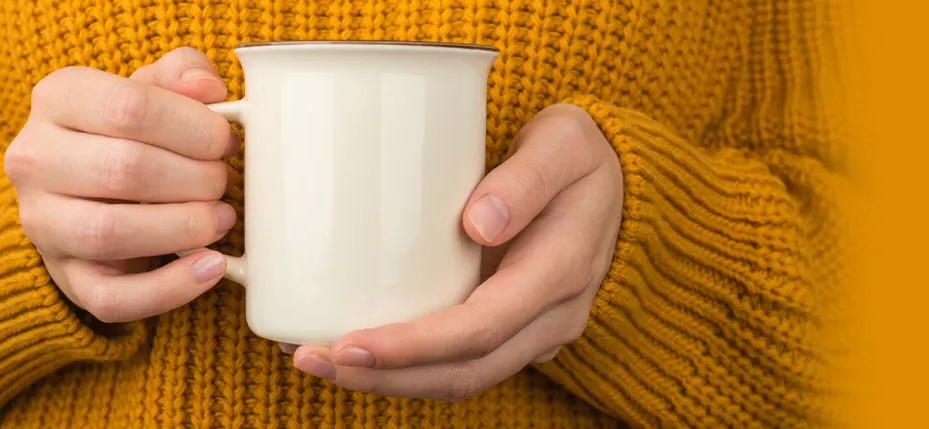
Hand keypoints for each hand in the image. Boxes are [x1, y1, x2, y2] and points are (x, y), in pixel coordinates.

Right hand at [5, 48, 237, 323]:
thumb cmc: (127, 132)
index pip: (130, 106)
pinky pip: (112, 298)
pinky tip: (211, 267)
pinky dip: (170, 289)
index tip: (224, 141)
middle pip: (124, 169)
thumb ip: (180, 74)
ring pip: (109, 233)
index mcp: (56, 97)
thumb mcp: (150, 89)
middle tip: (223, 181)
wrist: (84, 189)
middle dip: (194, 178)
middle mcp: (34, 158)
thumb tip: (206, 87)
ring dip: (183, 228)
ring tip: (220, 219)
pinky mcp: (64, 277)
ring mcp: (42, 223)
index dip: (194, 127)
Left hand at [285, 103, 625, 401]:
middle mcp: (548, 319)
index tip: (351, 344)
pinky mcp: (507, 330)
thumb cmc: (580, 156)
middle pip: (461, 372)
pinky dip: (402, 366)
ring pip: (455, 378)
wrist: (617, 186)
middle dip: (382, 376)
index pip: (479, 330)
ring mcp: (530, 332)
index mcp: (559, 274)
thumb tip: (479, 223)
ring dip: (384, 380)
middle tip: (310, 358)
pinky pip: (454, 363)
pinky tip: (350, 350)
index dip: (413, 347)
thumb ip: (527, 178)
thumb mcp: (565, 144)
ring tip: (314, 359)